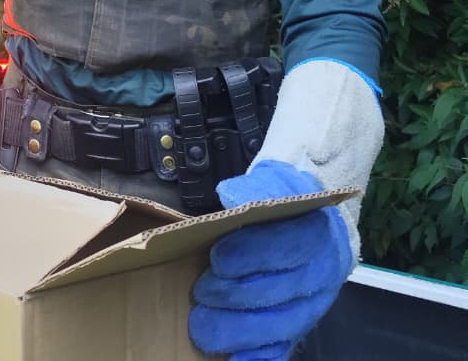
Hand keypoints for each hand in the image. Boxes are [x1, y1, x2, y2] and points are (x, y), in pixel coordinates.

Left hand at [188, 160, 351, 360]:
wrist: (310, 224)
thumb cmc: (285, 204)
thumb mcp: (274, 183)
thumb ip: (255, 189)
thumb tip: (232, 198)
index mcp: (318, 232)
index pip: (288, 245)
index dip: (252, 254)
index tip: (217, 258)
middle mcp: (324, 273)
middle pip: (282, 291)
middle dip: (237, 294)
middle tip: (202, 292)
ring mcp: (315, 305)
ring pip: (283, 326)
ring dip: (240, 330)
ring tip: (203, 327)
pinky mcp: (303, 329)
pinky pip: (285, 349)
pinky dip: (260, 358)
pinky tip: (235, 360)